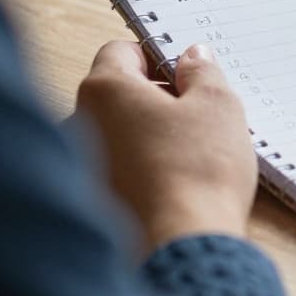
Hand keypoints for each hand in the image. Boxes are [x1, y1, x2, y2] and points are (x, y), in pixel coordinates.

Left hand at [76, 42, 256, 248]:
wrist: (182, 245)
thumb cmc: (198, 172)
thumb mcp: (217, 106)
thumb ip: (203, 71)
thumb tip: (193, 57)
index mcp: (104, 90)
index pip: (122, 50)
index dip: (159, 58)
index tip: (186, 76)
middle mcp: (78, 123)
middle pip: (117, 94)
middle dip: (155, 100)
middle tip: (196, 118)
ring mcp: (78, 165)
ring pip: (116, 135)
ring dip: (146, 137)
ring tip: (187, 157)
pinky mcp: (87, 201)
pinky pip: (114, 170)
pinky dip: (138, 170)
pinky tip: (169, 186)